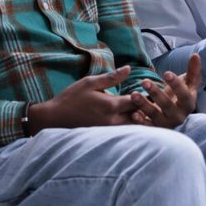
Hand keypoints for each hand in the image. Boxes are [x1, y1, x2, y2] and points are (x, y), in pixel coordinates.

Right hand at [26, 66, 140, 131]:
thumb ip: (111, 77)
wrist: (54, 119)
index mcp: (111, 105)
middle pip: (139, 115)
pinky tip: (132, 119)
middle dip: (146, 108)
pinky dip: (131, 125)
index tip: (149, 88)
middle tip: (151, 100)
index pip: (137, 100)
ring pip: (133, 126)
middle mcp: (113, 120)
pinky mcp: (106, 136)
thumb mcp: (89, 83)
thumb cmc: (71, 98)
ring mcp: (110, 131)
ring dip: (140, 118)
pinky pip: (124, 131)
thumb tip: (129, 68)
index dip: (145, 94)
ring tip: (144, 109)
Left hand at [132, 54, 201, 128]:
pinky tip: (133, 114)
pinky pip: (147, 126)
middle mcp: (178, 116)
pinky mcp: (155, 129)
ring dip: (144, 105)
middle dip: (156, 93)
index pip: (184, 95)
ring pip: (155, 115)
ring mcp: (166, 123)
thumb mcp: (187, 84)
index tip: (166, 73)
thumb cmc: (179, 96)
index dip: (176, 84)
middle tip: (144, 81)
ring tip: (133, 94)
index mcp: (188, 104)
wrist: (173, 115)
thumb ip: (192, 71)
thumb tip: (196, 55)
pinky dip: (140, 121)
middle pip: (168, 105)